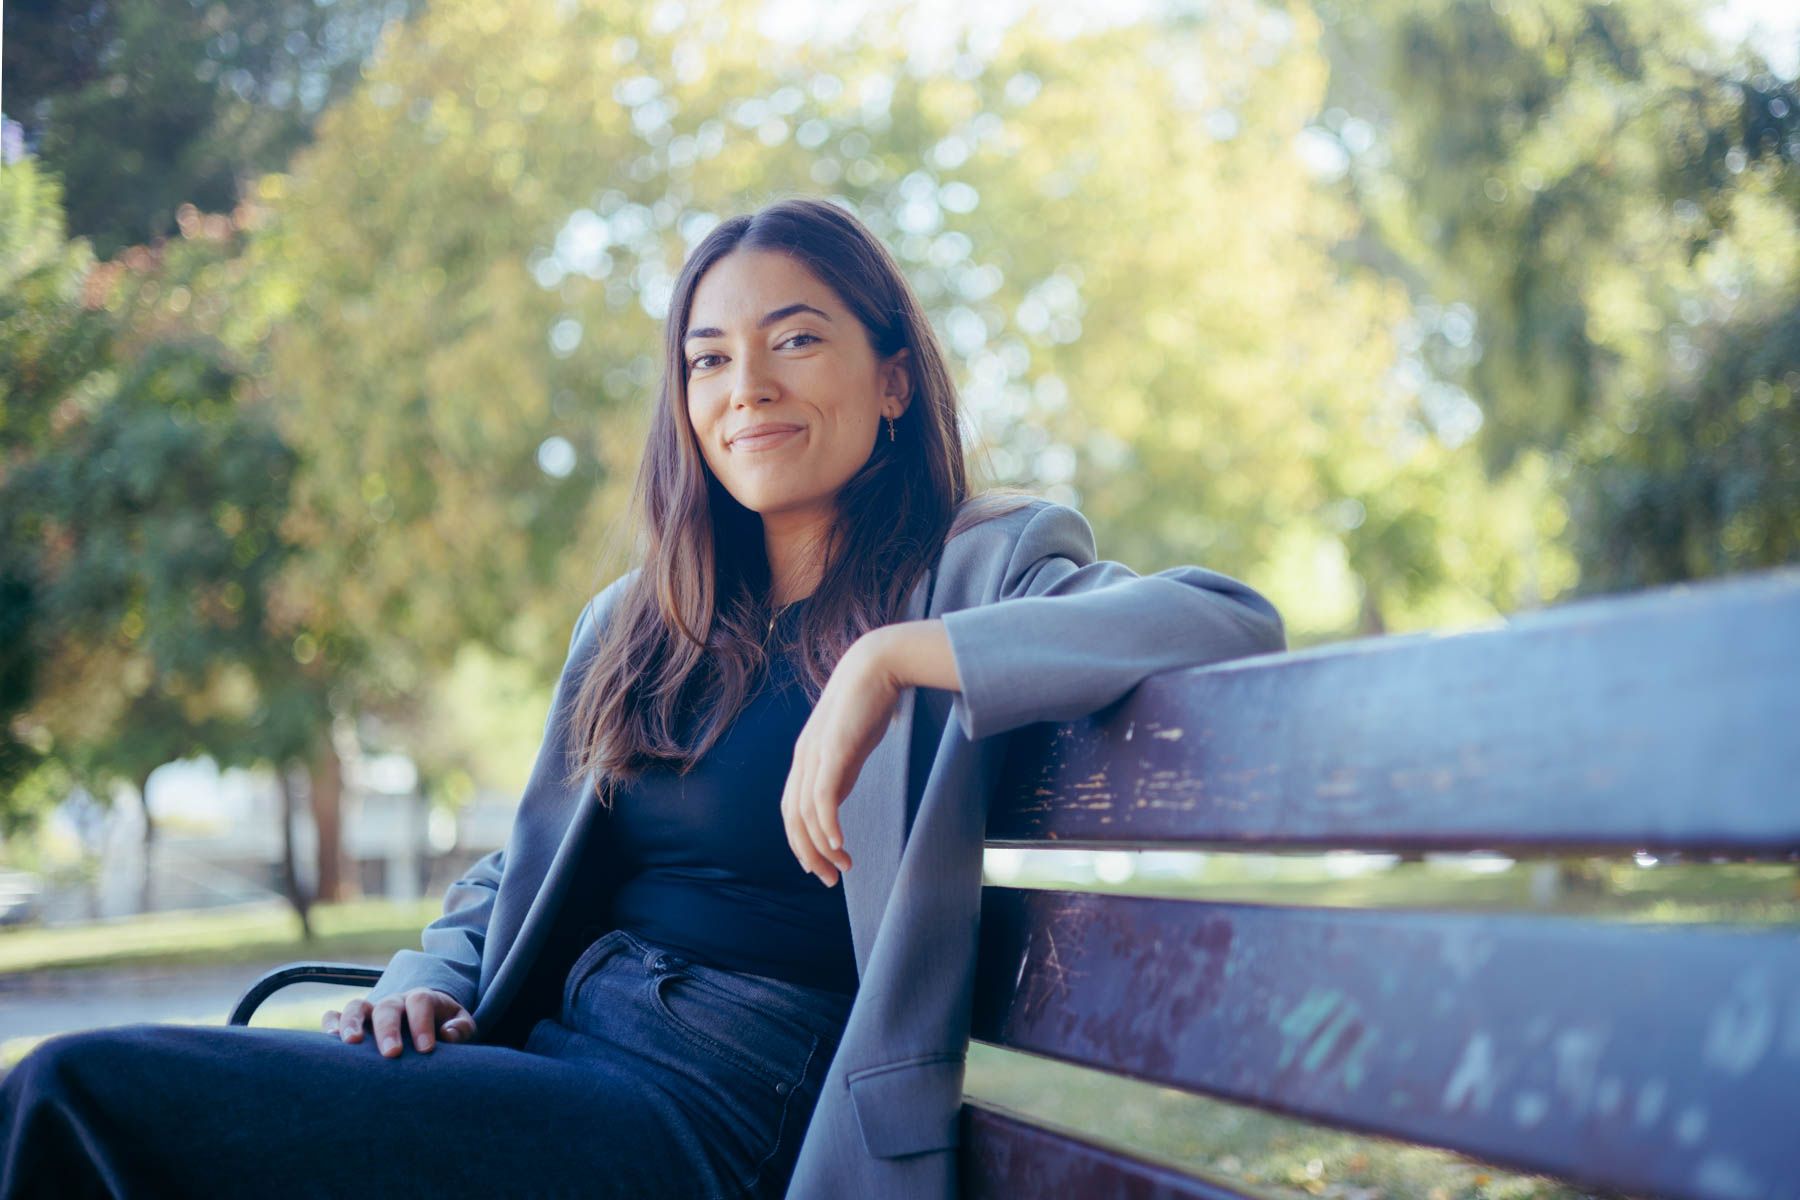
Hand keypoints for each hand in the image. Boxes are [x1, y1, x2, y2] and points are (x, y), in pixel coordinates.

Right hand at [321, 988, 474, 1057]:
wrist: (427, 1025)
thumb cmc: (446, 1029)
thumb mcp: (462, 1027)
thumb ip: (461, 1028)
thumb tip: (447, 1034)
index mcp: (423, 999)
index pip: (420, 1001)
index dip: (422, 1023)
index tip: (426, 1050)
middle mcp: (395, 1002)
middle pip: (388, 1006)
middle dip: (388, 1029)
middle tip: (392, 1054)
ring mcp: (372, 1010)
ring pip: (356, 1006)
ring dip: (352, 1022)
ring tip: (351, 1043)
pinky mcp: (354, 1022)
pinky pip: (335, 1015)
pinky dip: (330, 1023)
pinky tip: (329, 1041)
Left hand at [780, 633, 903, 887]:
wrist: (875, 665)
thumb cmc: (866, 702)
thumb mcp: (849, 743)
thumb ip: (841, 767)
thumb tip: (840, 792)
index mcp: (806, 758)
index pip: (792, 810)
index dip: (801, 841)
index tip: (821, 864)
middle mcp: (804, 759)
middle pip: (793, 818)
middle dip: (807, 854)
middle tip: (827, 880)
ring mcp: (816, 755)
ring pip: (806, 814)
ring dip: (821, 847)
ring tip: (841, 869)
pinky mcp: (834, 751)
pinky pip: (823, 798)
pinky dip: (827, 826)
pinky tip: (839, 845)